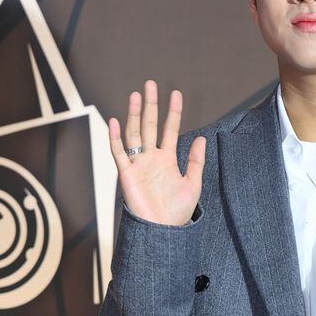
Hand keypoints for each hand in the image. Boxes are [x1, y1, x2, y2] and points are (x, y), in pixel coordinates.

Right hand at [108, 79, 205, 225]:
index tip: (176, 93)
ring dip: (134, 115)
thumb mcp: (193, 184)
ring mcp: (138, 165)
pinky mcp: (126, 175)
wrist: (162, 231)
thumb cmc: (177, 212)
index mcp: (167, 160)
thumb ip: (195, 161)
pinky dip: (115, 138)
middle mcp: (151, 159)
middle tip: (150, 84)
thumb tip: (201, 138)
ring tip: (136, 95)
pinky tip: (114, 122)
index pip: (170, 129)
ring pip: (134, 134)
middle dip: (151, 106)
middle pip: (149, 126)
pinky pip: (119, 154)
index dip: (173, 112)